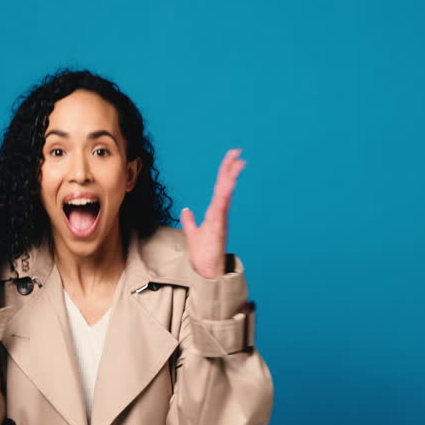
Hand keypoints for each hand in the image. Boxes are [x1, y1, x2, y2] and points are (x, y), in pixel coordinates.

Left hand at [180, 149, 244, 278]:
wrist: (207, 272)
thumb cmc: (203, 256)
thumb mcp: (193, 234)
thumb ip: (190, 221)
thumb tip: (186, 211)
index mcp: (214, 213)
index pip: (219, 188)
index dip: (224, 172)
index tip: (230, 158)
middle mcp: (219, 213)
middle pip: (225, 186)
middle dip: (230, 169)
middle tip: (237, 152)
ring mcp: (220, 219)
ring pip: (226, 193)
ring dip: (231, 177)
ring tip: (238, 162)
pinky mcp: (219, 226)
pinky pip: (222, 206)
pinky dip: (226, 193)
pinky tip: (229, 182)